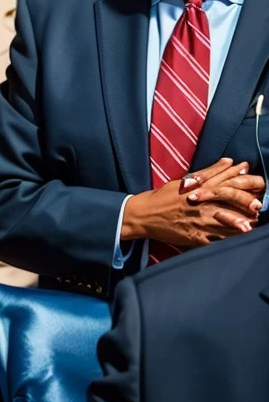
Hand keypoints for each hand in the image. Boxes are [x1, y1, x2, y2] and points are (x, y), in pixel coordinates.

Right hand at [121, 159, 264, 248]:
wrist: (143, 215)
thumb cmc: (164, 197)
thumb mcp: (185, 180)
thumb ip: (210, 172)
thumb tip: (230, 161)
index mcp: (197, 188)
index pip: (225, 183)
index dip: (243, 185)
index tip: (258, 186)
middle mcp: (199, 203)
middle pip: (226, 201)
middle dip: (244, 204)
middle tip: (258, 208)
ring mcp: (196, 221)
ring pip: (223, 222)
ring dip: (239, 223)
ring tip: (251, 225)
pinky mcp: (194, 237)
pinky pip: (214, 239)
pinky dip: (227, 239)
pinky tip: (237, 240)